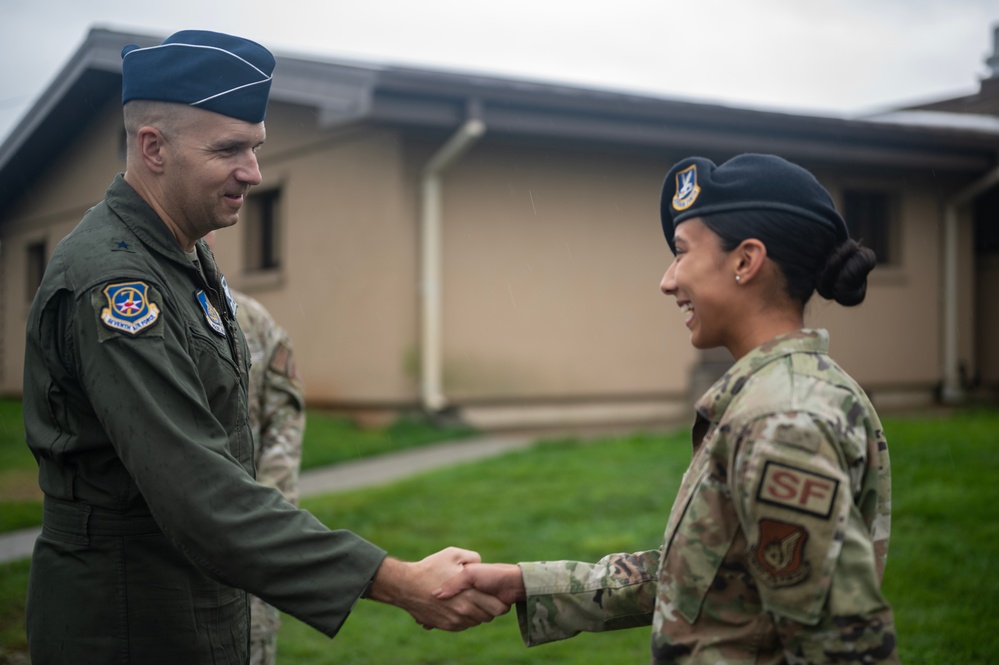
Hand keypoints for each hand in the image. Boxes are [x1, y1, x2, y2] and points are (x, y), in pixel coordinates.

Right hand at [367, 547, 509, 630]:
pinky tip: (459, 605)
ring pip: (476, 622)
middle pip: (489, 616)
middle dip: (490, 607)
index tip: (496, 592)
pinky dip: (465, 618)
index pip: (498, 607)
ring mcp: (454, 620)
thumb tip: (481, 564)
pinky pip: (464, 626)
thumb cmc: (430, 568)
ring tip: (470, 599)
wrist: (406, 586)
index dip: (500, 600)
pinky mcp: (446, 625)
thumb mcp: (453, 555)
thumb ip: (473, 558)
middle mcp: (464, 610)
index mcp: (469, 594)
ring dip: (477, 613)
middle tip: (484, 595)